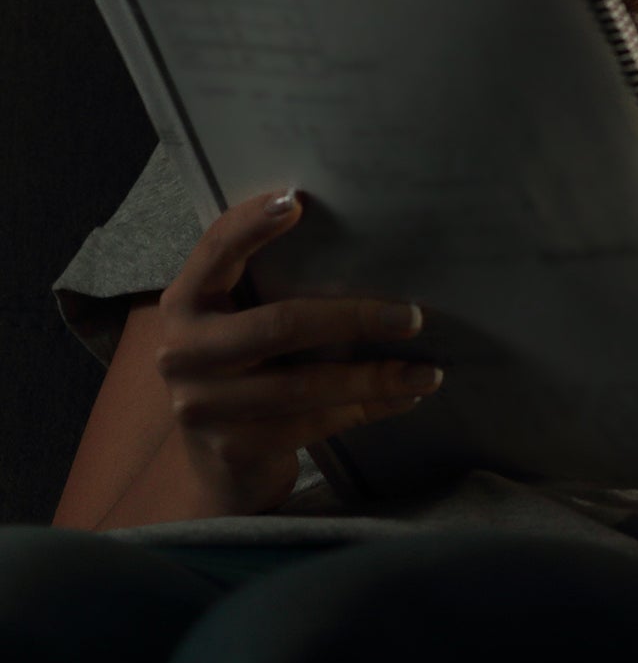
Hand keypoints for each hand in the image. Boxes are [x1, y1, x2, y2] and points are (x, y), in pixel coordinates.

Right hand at [154, 187, 442, 515]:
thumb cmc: (247, 370)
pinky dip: (368, 408)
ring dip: (376, 377)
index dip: (252, 225)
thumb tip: (366, 242)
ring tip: (428, 371)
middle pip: (279, 326)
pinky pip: (316, 423)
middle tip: (414, 316)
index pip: (215, 251)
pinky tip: (405, 397)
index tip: (297, 200)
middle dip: (355, 318)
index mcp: (187, 303)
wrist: (219, 463)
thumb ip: (270, 286)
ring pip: (305, 385)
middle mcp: (183, 352)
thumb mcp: (243, 322)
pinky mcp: (233, 447)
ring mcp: (202, 405)